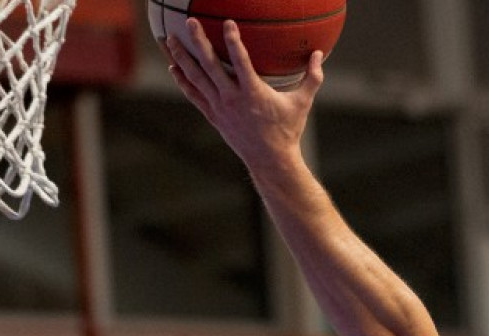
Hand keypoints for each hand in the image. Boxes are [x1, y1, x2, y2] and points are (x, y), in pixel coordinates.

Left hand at [164, 18, 325, 172]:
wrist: (271, 161)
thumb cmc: (288, 130)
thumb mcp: (302, 103)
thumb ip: (312, 77)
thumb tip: (319, 54)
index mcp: (254, 93)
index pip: (241, 61)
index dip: (233, 40)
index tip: (227, 23)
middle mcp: (232, 99)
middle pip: (210, 65)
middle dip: (199, 42)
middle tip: (189, 22)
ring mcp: (220, 108)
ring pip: (196, 78)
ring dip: (182, 57)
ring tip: (169, 40)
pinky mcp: (213, 116)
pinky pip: (194, 95)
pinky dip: (183, 81)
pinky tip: (174, 67)